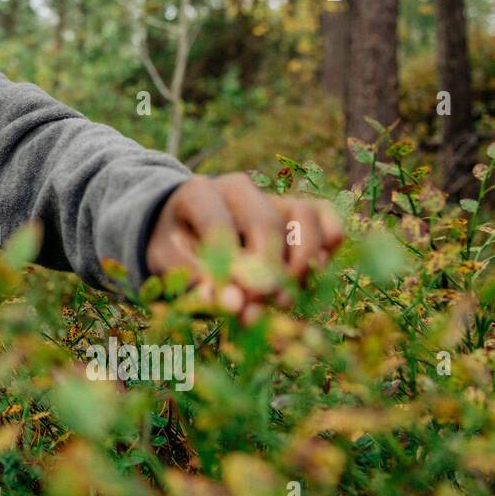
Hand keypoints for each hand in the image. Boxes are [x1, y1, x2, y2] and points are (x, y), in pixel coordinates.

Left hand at [145, 173, 343, 324]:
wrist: (184, 229)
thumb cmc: (175, 246)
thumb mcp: (167, 262)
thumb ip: (193, 280)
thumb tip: (232, 303)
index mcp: (198, 193)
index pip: (218, 224)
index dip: (229, 266)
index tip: (234, 302)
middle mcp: (238, 188)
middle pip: (265, 223)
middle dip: (266, 272)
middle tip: (258, 308)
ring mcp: (270, 195)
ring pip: (304, 218)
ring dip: (300, 265)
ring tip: (282, 300)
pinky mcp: (297, 209)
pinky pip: (325, 219)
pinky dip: (327, 246)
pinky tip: (311, 274)